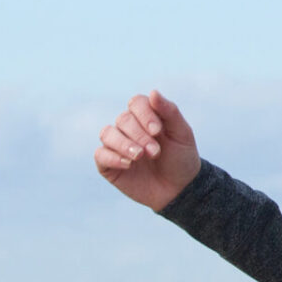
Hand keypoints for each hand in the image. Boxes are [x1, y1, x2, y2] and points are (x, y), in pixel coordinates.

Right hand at [95, 89, 201, 211]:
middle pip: (123, 119)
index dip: (145, 114)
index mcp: (146, 117)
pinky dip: (113, 157)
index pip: (136, 103)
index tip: (158, 131)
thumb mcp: (182, 134)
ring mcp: (117, 145)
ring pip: (107, 133)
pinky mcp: (108, 164)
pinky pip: (100, 154)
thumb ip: (169, 111)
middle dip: (140, 135)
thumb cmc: (181, 158)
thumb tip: (153, 92)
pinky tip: (129, 164)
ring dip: (124, 144)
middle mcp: (128, 128)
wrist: (180, 189)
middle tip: (155, 152)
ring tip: (140, 156)